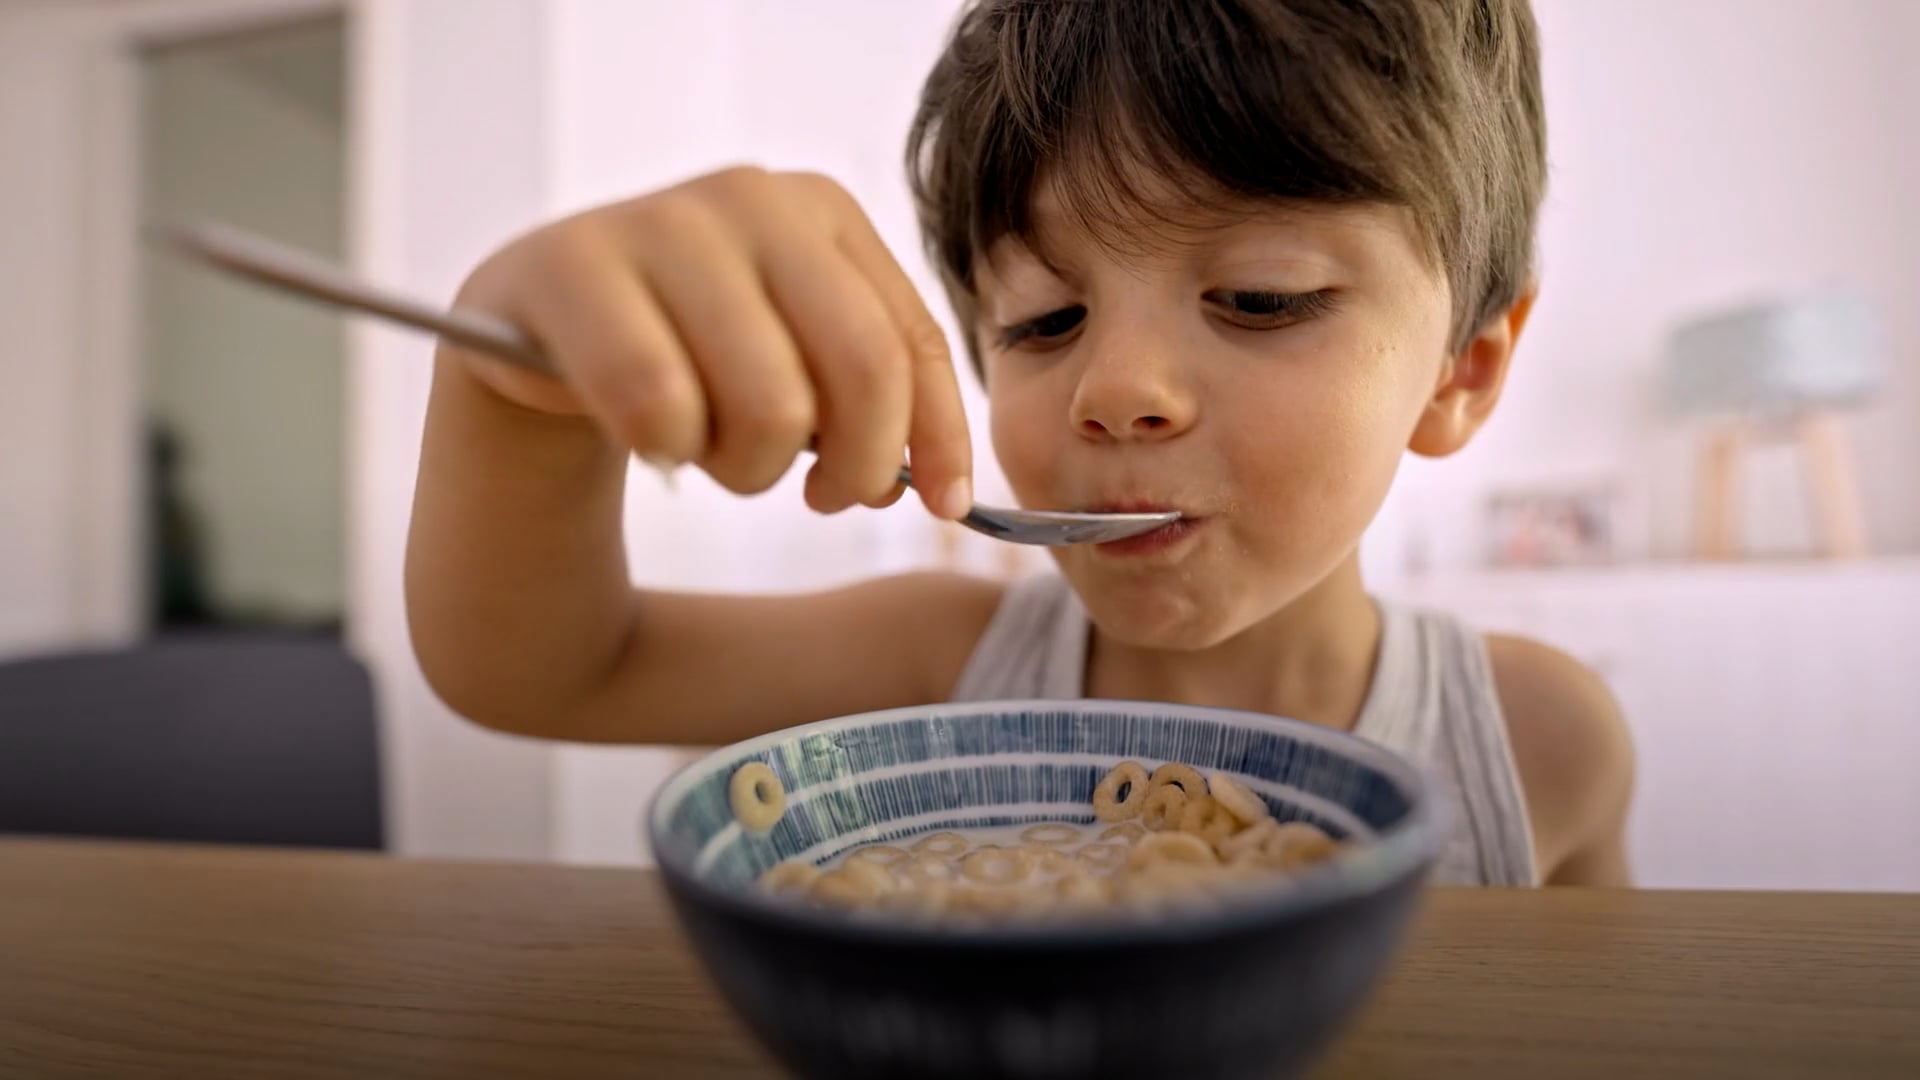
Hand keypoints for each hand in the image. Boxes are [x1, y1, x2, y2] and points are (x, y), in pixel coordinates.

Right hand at [448, 166, 972, 518]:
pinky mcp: (573, 267)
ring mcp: (660, 222)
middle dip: (853, 465)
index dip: (939, 437)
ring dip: (747, 468)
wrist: (534, 338)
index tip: (944, 509)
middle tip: (812, 496)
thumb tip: (937, 487)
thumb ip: (869, 405)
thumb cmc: (685, 357)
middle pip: (862, 370)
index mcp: (822, 212)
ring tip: (711, 452)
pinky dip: (666, 448)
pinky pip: (661, 404)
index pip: (913, 341)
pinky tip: (651, 439)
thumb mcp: (794, 366)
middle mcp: (751, 198)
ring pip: (771, 405)